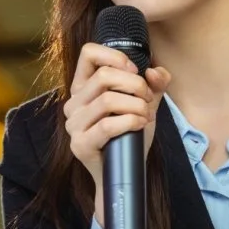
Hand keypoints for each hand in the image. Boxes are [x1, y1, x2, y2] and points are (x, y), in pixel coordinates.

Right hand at [63, 42, 170, 225]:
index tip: (135, 71)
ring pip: (107, 100)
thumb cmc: (130, 136)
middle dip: (135, 85)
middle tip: (148, 99)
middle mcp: (73, 103)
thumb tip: (155, 72)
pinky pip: (107, 125)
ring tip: (146, 115)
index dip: (115, 56)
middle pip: (104, 76)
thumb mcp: (145, 104)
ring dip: (135, 105)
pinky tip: (141, 125)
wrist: (124, 175)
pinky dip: (130, 121)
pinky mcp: (80, 144)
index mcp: (83, 87)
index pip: (88, 53)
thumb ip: (154, 85)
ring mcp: (73, 125)